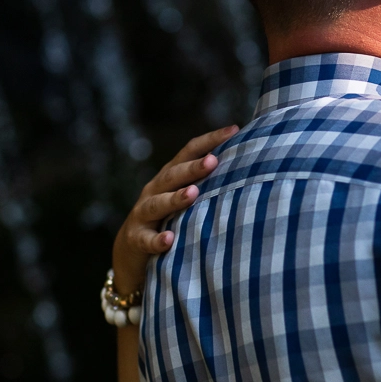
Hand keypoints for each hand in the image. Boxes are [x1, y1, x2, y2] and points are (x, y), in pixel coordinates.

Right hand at [111, 125, 238, 292]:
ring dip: (175, 199)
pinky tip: (169, 240)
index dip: (210, 140)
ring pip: (158, 203)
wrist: (132, 250)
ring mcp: (143, 214)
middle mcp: (155, 189)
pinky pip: (146, 239)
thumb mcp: (184, 197)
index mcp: (170, 175)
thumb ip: (207, 182)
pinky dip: (157, 240)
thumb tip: (248, 165)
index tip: (234, 130)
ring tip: (192, 194)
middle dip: (193, 168)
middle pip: (173, 175)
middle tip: (213, 161)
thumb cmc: (169, 218)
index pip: (189, 151)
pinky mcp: (136, 239)